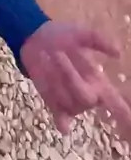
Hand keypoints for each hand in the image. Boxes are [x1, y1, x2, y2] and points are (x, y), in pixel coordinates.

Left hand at [20, 20, 130, 136]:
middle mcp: (88, 95)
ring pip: (69, 102)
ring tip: (47, 58)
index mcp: (98, 81)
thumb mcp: (81, 33)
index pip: (116, 103)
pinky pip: (61, 117)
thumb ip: (99, 40)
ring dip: (56, 79)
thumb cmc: (63, 37)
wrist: (36, 39)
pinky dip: (63, 122)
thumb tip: (118, 52)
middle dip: (70, 74)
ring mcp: (70, 102)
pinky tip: (64, 126)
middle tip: (57, 54)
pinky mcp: (54, 104)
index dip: (124, 113)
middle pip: (86, 97)